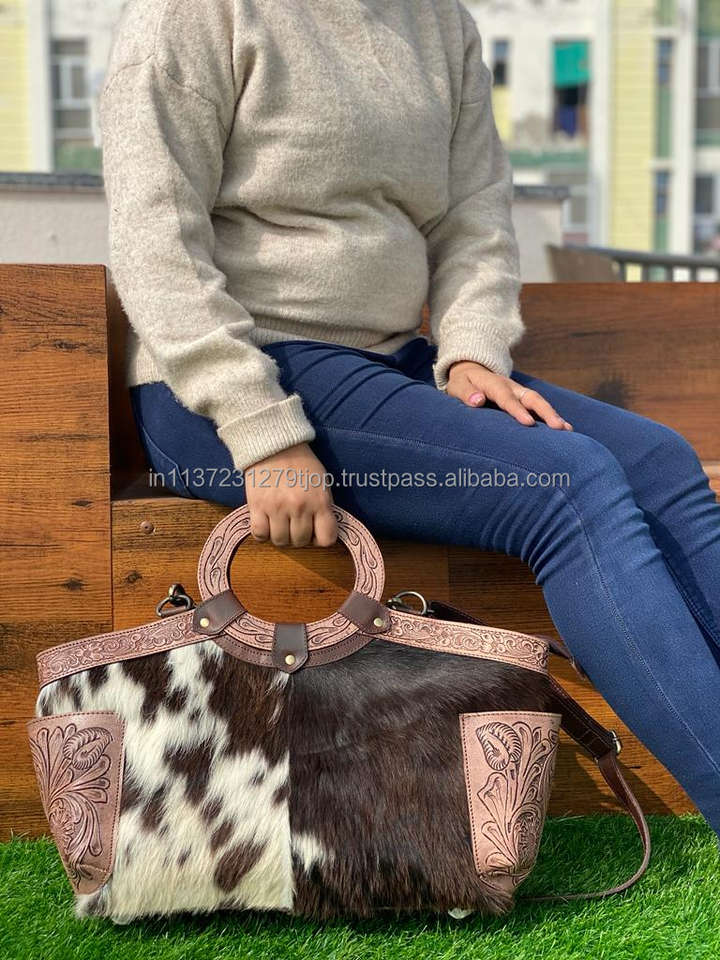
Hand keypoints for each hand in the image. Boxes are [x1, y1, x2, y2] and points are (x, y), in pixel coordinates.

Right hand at [244, 443, 337, 546]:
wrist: (274, 444)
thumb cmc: (301, 463)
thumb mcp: (322, 483)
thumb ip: (323, 507)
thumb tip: (320, 531)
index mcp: (320, 501)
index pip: (327, 539)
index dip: (320, 539)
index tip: (314, 532)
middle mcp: (300, 507)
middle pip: (301, 542)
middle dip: (299, 537)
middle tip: (294, 524)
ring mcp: (277, 508)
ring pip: (280, 541)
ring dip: (281, 536)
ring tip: (280, 523)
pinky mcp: (257, 506)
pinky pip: (259, 534)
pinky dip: (262, 533)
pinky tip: (265, 523)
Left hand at [446, 361, 571, 429]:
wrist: (471, 371)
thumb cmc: (463, 383)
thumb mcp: (458, 386)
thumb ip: (466, 393)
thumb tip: (477, 401)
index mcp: (494, 384)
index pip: (506, 398)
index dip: (517, 410)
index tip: (528, 423)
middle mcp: (511, 387)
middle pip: (531, 398)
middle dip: (546, 412)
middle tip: (559, 427)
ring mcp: (519, 392)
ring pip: (539, 402)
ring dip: (553, 415)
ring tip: (567, 430)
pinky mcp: (523, 399)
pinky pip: (538, 407)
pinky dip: (551, 417)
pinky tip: (565, 429)